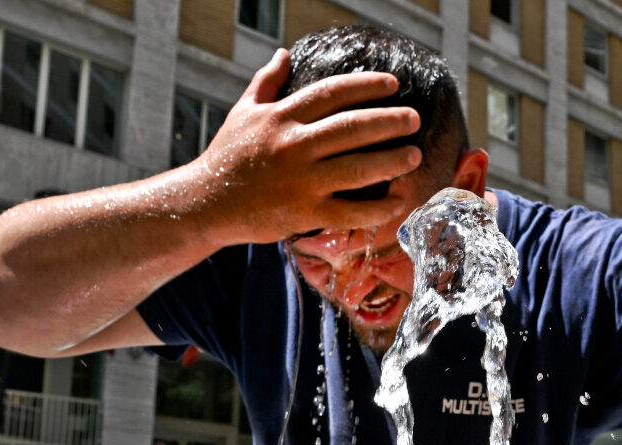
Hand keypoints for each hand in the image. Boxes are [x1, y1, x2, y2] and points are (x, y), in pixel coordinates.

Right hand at [191, 49, 422, 245]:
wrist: (205, 203)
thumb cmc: (228, 155)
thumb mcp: (243, 112)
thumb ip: (267, 82)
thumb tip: (284, 54)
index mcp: (281, 117)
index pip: (332, 93)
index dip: (366, 85)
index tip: (393, 84)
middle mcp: (293, 146)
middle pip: (352, 128)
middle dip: (389, 121)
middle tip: (414, 119)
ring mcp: (301, 181)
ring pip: (357, 169)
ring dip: (391, 161)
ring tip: (415, 155)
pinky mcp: (304, 213)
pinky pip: (350, 212)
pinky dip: (378, 209)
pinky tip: (399, 201)